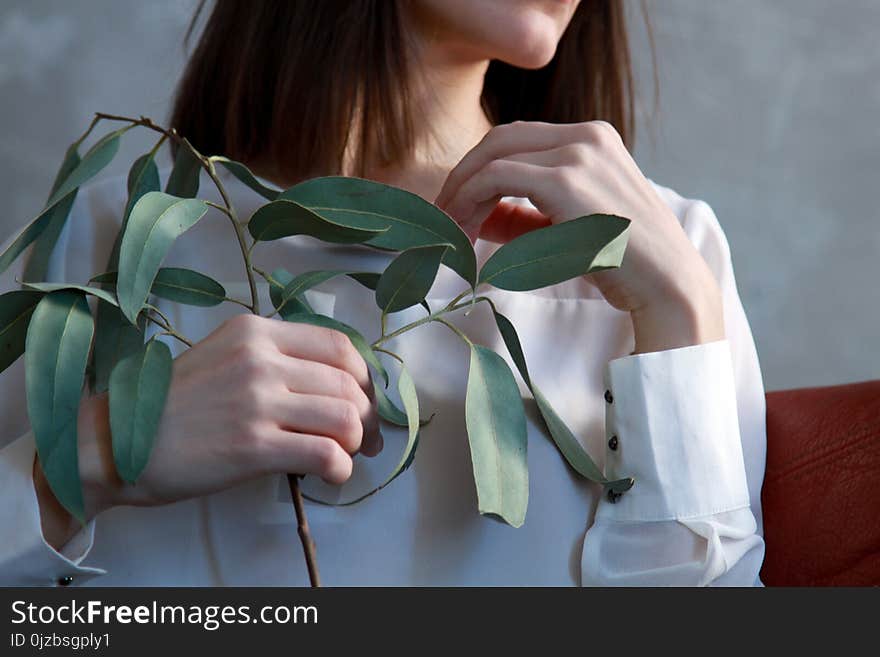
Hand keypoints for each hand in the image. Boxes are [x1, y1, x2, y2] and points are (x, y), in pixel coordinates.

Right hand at [36, 314, 381, 546]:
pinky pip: (326, 453)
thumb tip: (338, 385)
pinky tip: (331, 475)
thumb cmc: (174, 405)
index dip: (365, 379)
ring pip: (345, 417)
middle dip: (369, 417)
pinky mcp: (252, 444)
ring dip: (357, 443)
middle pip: (349, 384)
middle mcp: (260, 359)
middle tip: (366, 440)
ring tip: (345, 457)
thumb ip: (275, 360)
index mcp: (256, 332)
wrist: (117, 443)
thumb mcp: (224, 358)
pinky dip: (341, 468)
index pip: (340, 347)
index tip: (366, 402)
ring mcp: (256, 400)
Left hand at [435, 120, 724, 353]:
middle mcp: (587, 136)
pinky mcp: (567, 179)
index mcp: (593, 140)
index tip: (457, 206)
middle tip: (441, 215)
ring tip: (449, 230)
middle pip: (500, 139)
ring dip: (462, 192)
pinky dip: (471, 201)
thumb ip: (523, 217)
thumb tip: (476, 217)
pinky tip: (464, 231)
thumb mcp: (566, 230)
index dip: (479, 170)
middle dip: (463, 175)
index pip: (518, 141)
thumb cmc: (622, 264)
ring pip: (493, 156)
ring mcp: (579, 153)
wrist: (667, 285)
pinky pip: (496, 179)